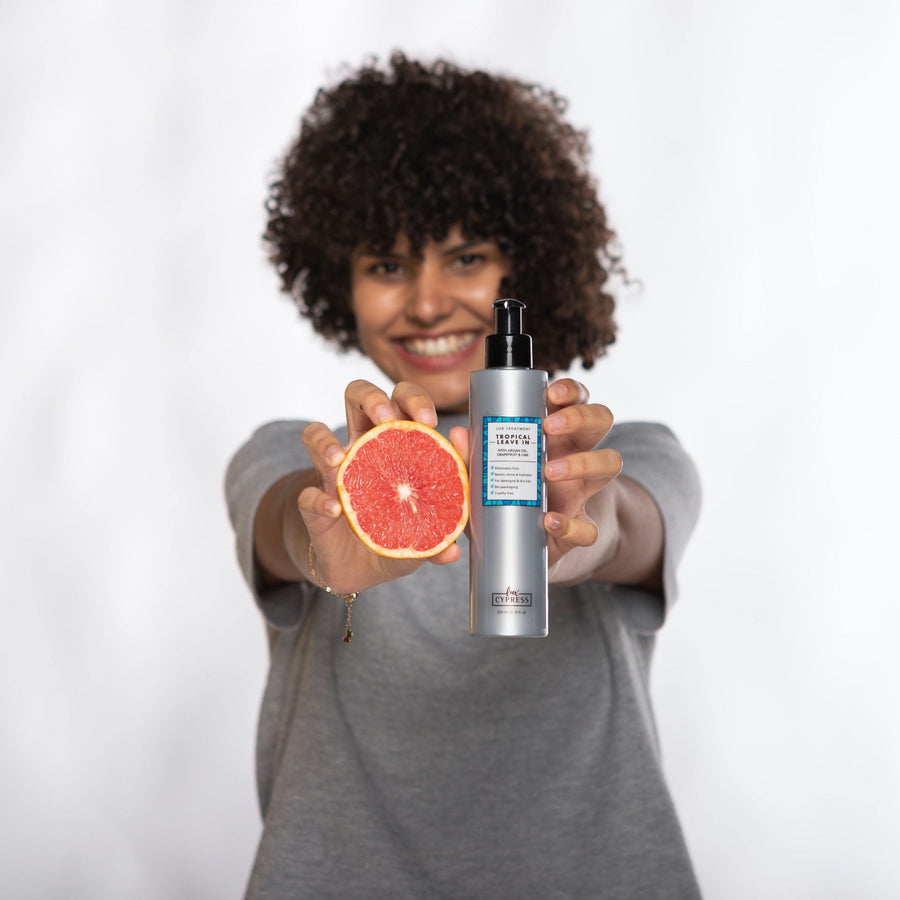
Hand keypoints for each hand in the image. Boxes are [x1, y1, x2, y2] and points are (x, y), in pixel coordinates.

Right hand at [294, 380, 462, 592]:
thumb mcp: (431, 527)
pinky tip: (334, 509)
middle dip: (371, 398)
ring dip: (324, 440)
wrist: (364, 574)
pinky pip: (306, 496)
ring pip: (314, 433)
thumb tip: (458, 520)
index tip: (429, 420)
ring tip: (340, 457)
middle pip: (356, 396)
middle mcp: (361, 449)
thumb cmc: (400, 536)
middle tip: (385, 419)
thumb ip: (448, 518)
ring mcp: (333, 476)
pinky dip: (318, 500)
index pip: (400, 402)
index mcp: (394, 444)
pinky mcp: (315, 507)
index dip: (413, 399)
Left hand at [448, 378, 621, 574]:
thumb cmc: (501, 493)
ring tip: (549, 471)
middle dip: (580, 417)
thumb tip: (458, 433)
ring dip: (584, 462)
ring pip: (611, 462)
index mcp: (555, 433)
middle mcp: (577, 453)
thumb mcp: (483, 472)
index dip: (571, 390)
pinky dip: (571, 524)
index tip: (551, 394)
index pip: (576, 399)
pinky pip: (590, 526)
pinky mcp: (581, 525)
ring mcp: (583, 490)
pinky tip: (549, 521)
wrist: (515, 544)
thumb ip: (472, 455)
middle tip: (548, 427)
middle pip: (601, 420)